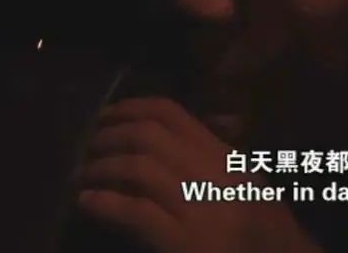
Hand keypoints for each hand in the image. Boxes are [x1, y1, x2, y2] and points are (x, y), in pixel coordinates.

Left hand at [75, 97, 321, 252]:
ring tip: (84, 176)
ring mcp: (199, 206)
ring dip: (101, 169)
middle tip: (88, 148)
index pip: (171, 113)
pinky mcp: (185, 241)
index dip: (130, 108)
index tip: (105, 116)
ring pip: (139, 168)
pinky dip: (106, 203)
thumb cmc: (264, 227)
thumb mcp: (245, 179)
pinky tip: (88, 202)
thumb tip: (167, 133)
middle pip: (148, 136)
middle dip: (109, 138)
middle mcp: (211, 172)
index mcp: (223, 154)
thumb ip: (212, 154)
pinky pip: (137, 212)